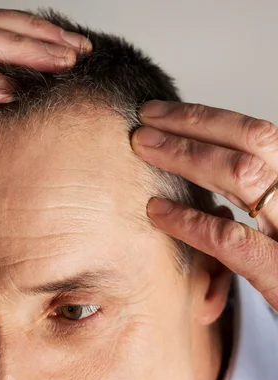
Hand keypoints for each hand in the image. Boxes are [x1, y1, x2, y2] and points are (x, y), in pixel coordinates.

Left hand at [131, 101, 277, 309]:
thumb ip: (259, 208)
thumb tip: (213, 186)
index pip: (261, 136)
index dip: (210, 119)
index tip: (164, 115)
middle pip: (253, 142)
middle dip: (193, 125)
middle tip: (143, 122)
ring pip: (243, 176)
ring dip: (186, 156)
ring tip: (143, 150)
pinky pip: (232, 240)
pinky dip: (189, 221)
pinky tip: (157, 212)